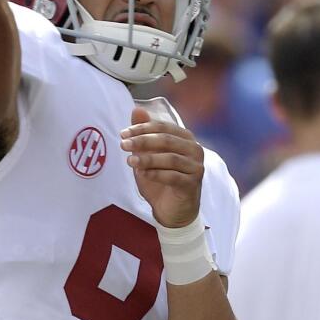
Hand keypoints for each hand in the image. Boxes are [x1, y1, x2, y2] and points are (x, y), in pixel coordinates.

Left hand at [121, 106, 203, 227]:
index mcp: (185, 137)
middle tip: (123, 145)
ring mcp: (196, 167)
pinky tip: (142, 174)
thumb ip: (144, 133)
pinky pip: (173, 176)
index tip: (123, 134)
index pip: (162, 127)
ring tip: (130, 161)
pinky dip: (156, 174)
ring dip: (147, 159)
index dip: (142, 128)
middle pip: (166, 140)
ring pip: (170, 158)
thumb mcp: (148, 155)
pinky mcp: (193, 184)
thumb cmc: (161, 178)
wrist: (173, 210)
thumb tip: (137, 109)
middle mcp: (194, 149)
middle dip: (142, 141)